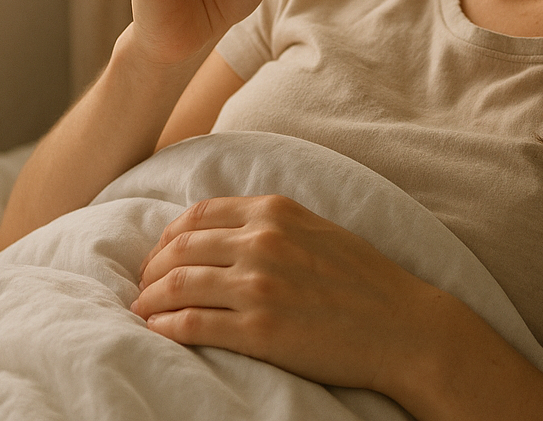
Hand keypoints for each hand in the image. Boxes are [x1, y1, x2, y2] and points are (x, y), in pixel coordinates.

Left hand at [130, 195, 439, 392]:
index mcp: (277, 210)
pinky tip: (156, 330)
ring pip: (179, 284)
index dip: (168, 234)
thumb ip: (273, 223)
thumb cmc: (364, 278)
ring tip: (142, 310)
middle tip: (143, 285)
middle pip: (181, 247)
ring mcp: (260, 286)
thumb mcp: (318, 228)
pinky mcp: (260, 331)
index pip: (199, 213)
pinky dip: (165, 326)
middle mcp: (263, 241)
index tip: (160, 253)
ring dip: (150, 298)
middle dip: (151, 267)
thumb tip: (224, 231)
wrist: (400, 325)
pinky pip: (192, 325)